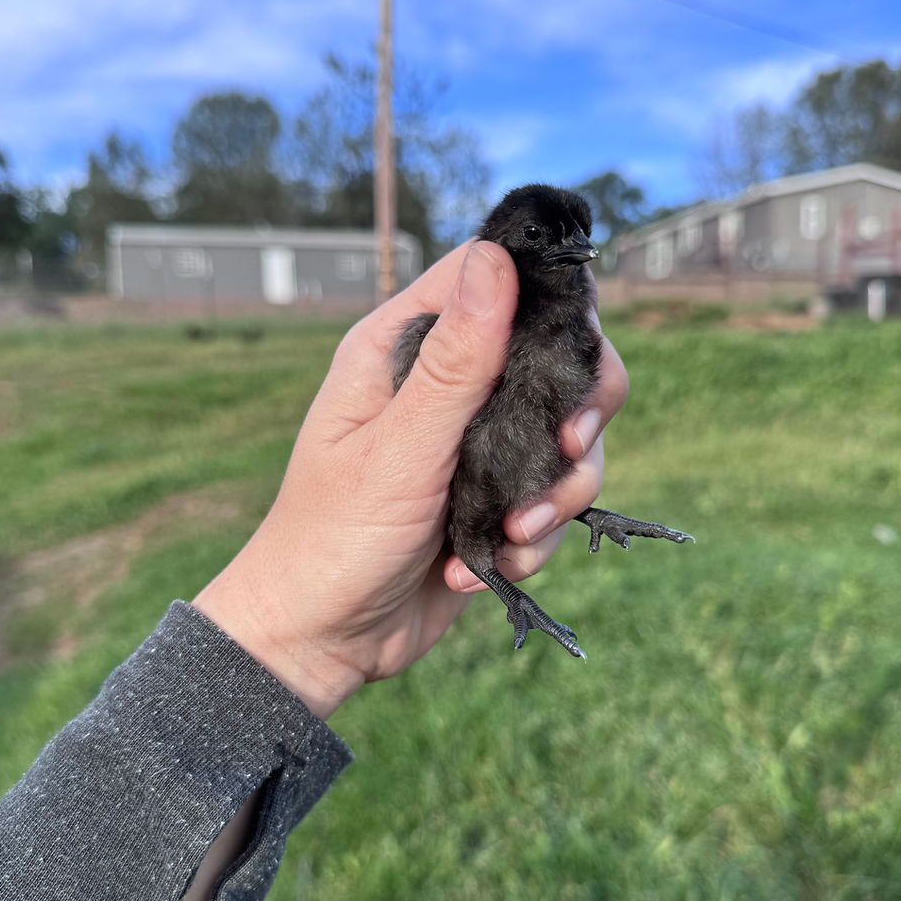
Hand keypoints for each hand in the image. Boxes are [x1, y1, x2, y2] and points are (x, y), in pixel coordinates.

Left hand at [193, 240, 628, 719]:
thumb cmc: (333, 538)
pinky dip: (536, 537)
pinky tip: (488, 565)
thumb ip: (453, 363)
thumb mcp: (398, 449)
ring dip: (557, 491)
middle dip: (577, 408)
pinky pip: (553, 498)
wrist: (323, 640)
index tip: (574, 343)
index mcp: (403, 349)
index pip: (488, 277)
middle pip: (555, 356)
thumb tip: (496, 260)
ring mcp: (476, 444)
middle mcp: (445, 386)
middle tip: (565, 446)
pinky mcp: (495, 500)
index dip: (544, 293)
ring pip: (567, 435)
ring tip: (513, 533)